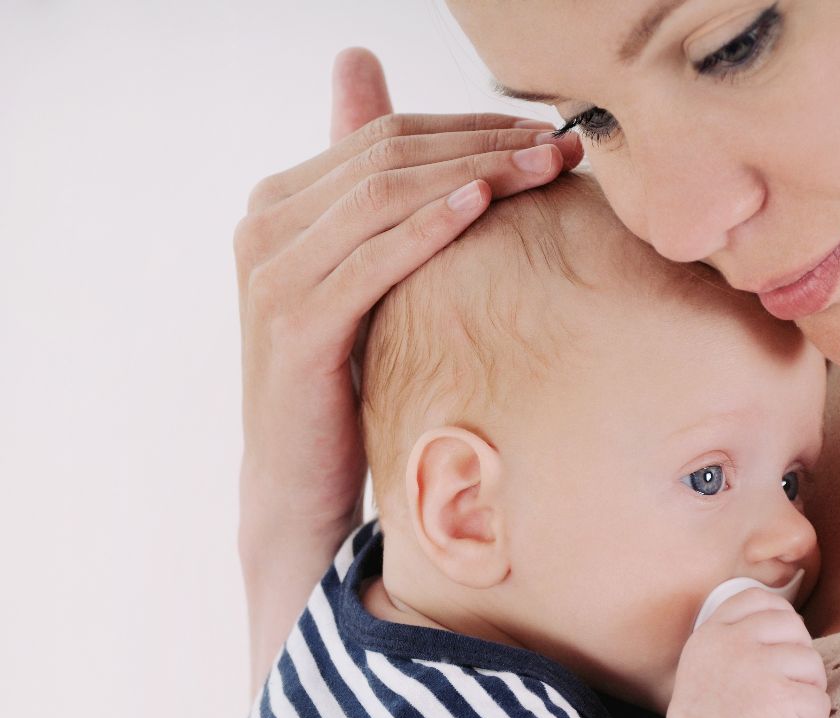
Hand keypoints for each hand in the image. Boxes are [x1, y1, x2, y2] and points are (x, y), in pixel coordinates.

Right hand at [236, 48, 582, 684]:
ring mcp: (271, 272)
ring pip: (383, 195)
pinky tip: (483, 206)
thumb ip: (384, 208)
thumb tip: (399, 106)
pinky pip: (372, 260)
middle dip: (485, 142)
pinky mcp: (292, 324)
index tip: (548, 132)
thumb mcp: (366, 283)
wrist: (298, 477)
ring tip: (545, 167)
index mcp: (280, 202)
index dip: (470, 124)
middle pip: (387, 154)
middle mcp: (265, 224)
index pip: (385, 135)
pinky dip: (428, 227)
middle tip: (564, 145)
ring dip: (474, 172)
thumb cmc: (347, 378)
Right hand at [666, 589, 830, 717]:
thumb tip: (781, 620)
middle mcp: (733, 643)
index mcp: (713, 632)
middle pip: (793, 626)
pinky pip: (820, 700)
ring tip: (787, 713)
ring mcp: (758, 668)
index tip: (782, 643)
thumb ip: (730, 637)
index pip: (757, 599)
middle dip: (800, 656)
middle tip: (786, 687)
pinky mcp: (781, 698)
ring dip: (809, 691)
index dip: (779, 616)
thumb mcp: (703, 662)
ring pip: (812, 662)